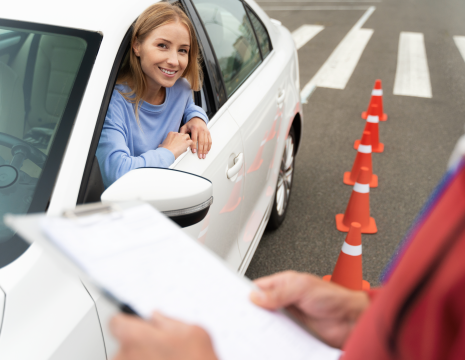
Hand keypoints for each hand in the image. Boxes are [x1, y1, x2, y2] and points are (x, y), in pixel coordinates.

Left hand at [110, 312, 217, 359]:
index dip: (129, 323)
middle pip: (124, 346)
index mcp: (136, 337)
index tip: (137, 326)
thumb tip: (156, 317)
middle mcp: (125, 358)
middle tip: (162, 352)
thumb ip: (169, 321)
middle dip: (139, 347)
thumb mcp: (194, 333)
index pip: (116, 322)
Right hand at [159, 132, 192, 158]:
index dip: (178, 138)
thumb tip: (161, 145)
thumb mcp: (161, 145)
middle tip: (183, 143)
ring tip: (187, 144)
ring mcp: (182, 138)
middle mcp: (177, 134)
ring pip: (187, 136)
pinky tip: (191, 147)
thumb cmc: (164, 150)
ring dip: (188, 140)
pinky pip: (191, 141)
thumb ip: (162, 144)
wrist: (167, 153)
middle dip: (183, 138)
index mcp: (171, 134)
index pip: (177, 134)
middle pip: (182, 134)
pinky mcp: (186, 142)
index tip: (178, 141)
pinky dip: (191, 144)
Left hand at [180, 117, 211, 158]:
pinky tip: (207, 151)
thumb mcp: (184, 126)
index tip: (194, 151)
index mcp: (195, 128)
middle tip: (200, 156)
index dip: (194, 146)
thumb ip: (182, 133)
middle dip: (201, 150)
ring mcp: (205, 132)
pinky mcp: (208, 133)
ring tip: (203, 155)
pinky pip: (210, 141)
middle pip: (201, 142)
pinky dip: (209, 146)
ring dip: (205, 150)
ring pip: (206, 142)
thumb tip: (180, 140)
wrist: (198, 119)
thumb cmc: (191, 124)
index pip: (194, 139)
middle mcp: (201, 130)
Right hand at [250, 271, 369, 348]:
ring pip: (267, 321)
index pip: (258, 287)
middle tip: (241, 318)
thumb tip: (256, 296)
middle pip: (260, 306)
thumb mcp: (302, 288)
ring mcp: (288, 317)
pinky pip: (278, 335)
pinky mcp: (293, 332)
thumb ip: (278, 293)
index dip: (246, 292)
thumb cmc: (332, 297)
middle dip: (251, 311)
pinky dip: (272, 337)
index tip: (235, 300)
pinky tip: (267, 339)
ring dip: (261, 325)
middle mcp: (284, 300)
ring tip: (252, 329)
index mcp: (283, 283)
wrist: (351, 320)